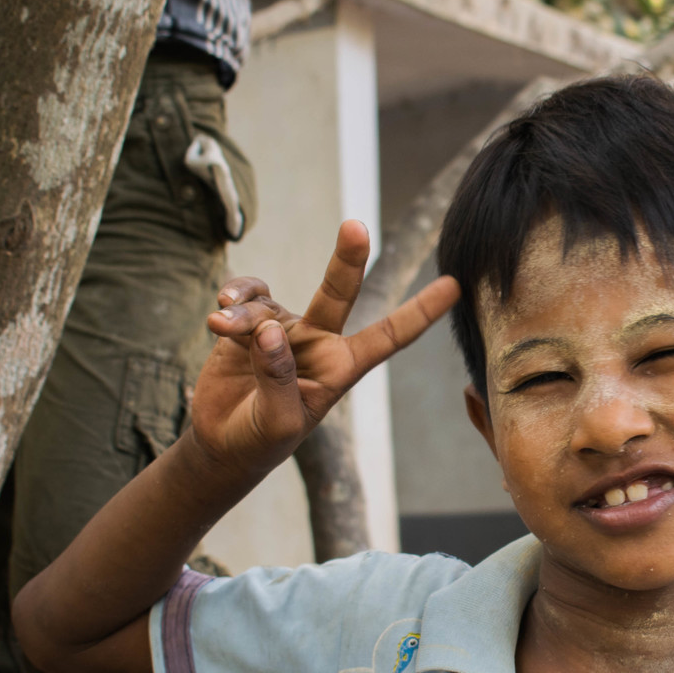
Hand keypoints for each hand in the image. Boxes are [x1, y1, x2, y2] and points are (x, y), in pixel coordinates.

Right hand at [191, 220, 458, 472]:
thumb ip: (278, 376)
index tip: (455, 285)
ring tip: (220, 325)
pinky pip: (246, 296)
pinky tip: (219, 311)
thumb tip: (270, 330)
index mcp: (340, 368)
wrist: (223, 444)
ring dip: (244, 311)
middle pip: (340, 291)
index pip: (390, 336)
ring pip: (269, 304)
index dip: (420, 312)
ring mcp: (284, 328)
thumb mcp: (277, 421)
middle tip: (356, 228)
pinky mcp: (249, 323)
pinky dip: (233, 299)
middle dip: (349, 259)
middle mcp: (318, 342)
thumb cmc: (261, 441)